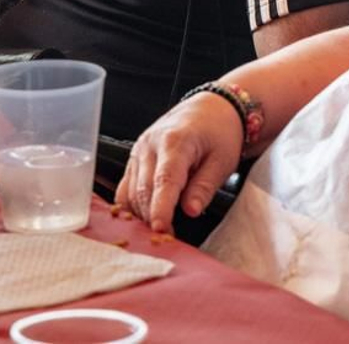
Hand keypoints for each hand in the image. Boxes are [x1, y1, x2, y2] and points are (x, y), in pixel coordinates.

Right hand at [114, 91, 243, 233]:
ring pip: (131, 191)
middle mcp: (150, 144)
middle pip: (143, 189)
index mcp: (174, 141)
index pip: (164, 180)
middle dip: (152, 218)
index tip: (161, 230)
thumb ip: (204, 186)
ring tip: (159, 232)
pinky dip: (132, 205)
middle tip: (168, 241)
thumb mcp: (223, 160)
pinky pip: (126, 187)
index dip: (161, 208)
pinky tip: (143, 219)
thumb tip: (189, 211)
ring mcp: (139, 150)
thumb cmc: (220, 131)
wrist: (211, 107)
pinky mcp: (135, 158)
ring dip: (142, 214)